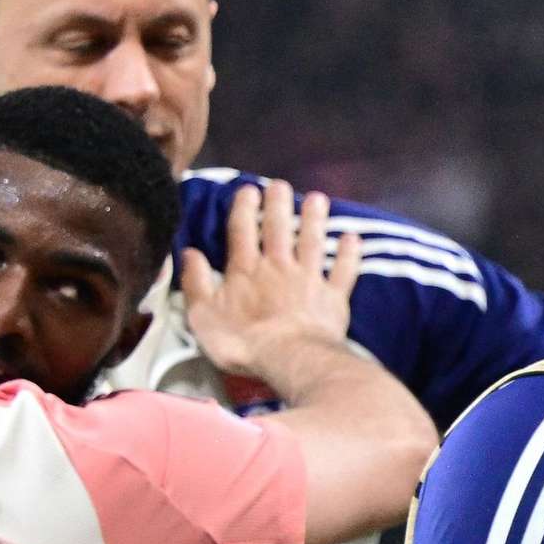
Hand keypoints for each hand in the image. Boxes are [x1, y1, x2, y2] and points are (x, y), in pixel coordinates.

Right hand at [178, 180, 364, 388]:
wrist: (290, 359)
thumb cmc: (242, 342)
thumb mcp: (203, 315)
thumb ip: (195, 282)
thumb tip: (189, 252)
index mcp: (245, 270)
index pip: (242, 230)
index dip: (244, 208)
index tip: (248, 189)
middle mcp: (278, 267)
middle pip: (279, 229)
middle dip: (279, 204)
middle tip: (281, 185)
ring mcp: (309, 280)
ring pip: (312, 242)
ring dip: (315, 220)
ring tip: (317, 198)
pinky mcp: (334, 298)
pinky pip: (344, 271)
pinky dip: (349, 254)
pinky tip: (354, 238)